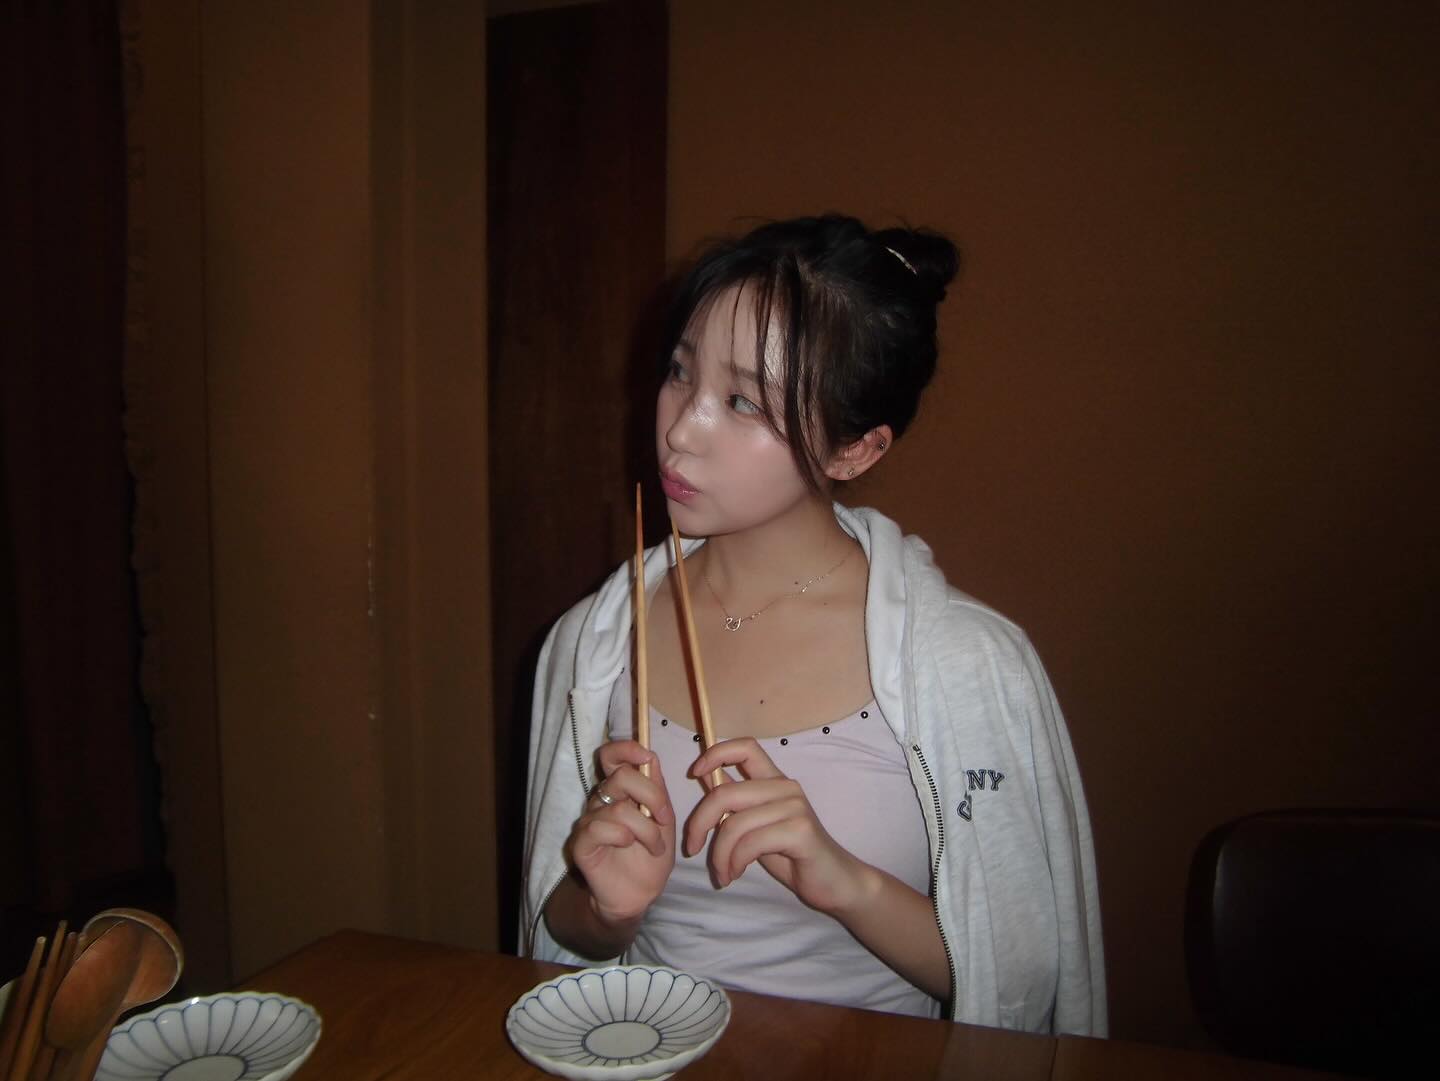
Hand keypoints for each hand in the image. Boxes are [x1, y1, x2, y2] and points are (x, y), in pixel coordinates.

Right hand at [566, 740, 675, 926]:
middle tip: (663, 818)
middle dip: (651, 795)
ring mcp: (589, 821)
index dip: (627, 748)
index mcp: (620, 791)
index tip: (647, 758)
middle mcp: (602, 801)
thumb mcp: (663, 821)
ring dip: (645, 829)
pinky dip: (622, 835)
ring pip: (618, 808)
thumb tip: (650, 757)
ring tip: (655, 847)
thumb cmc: (650, 857)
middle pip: (620, 776)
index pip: (611, 755)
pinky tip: (629, 846)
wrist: (638, 895)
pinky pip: (598, 828)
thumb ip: (657, 791)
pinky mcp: (581, 843)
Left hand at [683, 738, 876, 914]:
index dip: (716, 753)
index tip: (694, 772)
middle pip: (725, 792)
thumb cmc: (793, 856)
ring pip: (734, 823)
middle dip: (699, 823)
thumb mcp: (757, 826)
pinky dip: (735, 862)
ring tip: (723, 873)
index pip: (745, 746)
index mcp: (774, 781)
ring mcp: (795, 807)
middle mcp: (785, 787)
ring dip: (720, 855)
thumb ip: (737, 804)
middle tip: (694, 849)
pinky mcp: (800, 830)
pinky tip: (736, 874)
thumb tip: (705, 776)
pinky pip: (751, 843)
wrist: (834, 882)